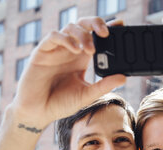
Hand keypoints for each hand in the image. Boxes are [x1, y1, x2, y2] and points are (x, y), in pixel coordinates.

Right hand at [11, 17, 126, 128]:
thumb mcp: (86, 95)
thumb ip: (103, 86)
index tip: (120, 24)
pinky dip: (66, 39)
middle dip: (96, 23)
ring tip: (90, 49)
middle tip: (106, 33)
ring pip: (70, 28)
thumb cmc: (61, 103)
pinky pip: (54, 36)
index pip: (96, 37)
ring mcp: (56, 49)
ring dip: (83, 35)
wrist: (38, 112)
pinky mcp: (42, 51)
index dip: (107, 28)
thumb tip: (123, 77)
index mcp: (82, 58)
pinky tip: (75, 50)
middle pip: (84, 25)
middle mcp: (70, 50)